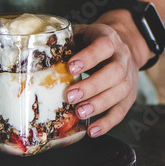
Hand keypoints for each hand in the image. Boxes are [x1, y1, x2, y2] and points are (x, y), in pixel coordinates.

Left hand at [66, 15, 150, 134]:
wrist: (123, 44)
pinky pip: (122, 111)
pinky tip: (92, 130)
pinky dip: (107, 123)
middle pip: (114, 72)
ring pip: (120, 92)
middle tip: (70, 96)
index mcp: (108, 39)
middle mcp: (122, 58)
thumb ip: (62, 42)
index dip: (88, 57)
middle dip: (92, 86)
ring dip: (99, 105)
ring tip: (80, 113)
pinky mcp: (129, 96)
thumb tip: (36, 57)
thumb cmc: (93, 42)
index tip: (70, 67)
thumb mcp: (80, 35)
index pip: (104, 46)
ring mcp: (128, 77)